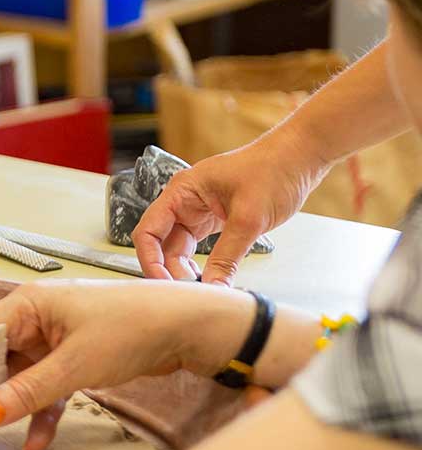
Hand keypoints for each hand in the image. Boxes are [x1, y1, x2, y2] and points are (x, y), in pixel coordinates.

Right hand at [0, 280, 254, 449]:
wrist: (191, 329)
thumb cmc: (134, 329)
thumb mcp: (76, 365)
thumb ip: (28, 391)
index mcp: (27, 305)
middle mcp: (34, 320)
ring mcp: (52, 342)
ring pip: (16, 379)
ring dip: (9, 408)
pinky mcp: (71, 362)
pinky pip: (43, 391)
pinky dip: (39, 414)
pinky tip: (34, 444)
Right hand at [132, 132, 326, 283]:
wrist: (301, 156)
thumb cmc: (275, 170)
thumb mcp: (249, 218)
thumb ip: (227, 256)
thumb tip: (213, 287)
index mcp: (181, 191)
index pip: (148, 231)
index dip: (150, 260)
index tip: (163, 284)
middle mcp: (184, 202)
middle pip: (161, 244)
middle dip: (170, 269)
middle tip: (188, 292)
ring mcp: (197, 211)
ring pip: (179, 249)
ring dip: (185, 270)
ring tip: (201, 288)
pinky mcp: (213, 219)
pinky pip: (198, 248)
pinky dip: (203, 264)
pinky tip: (211, 278)